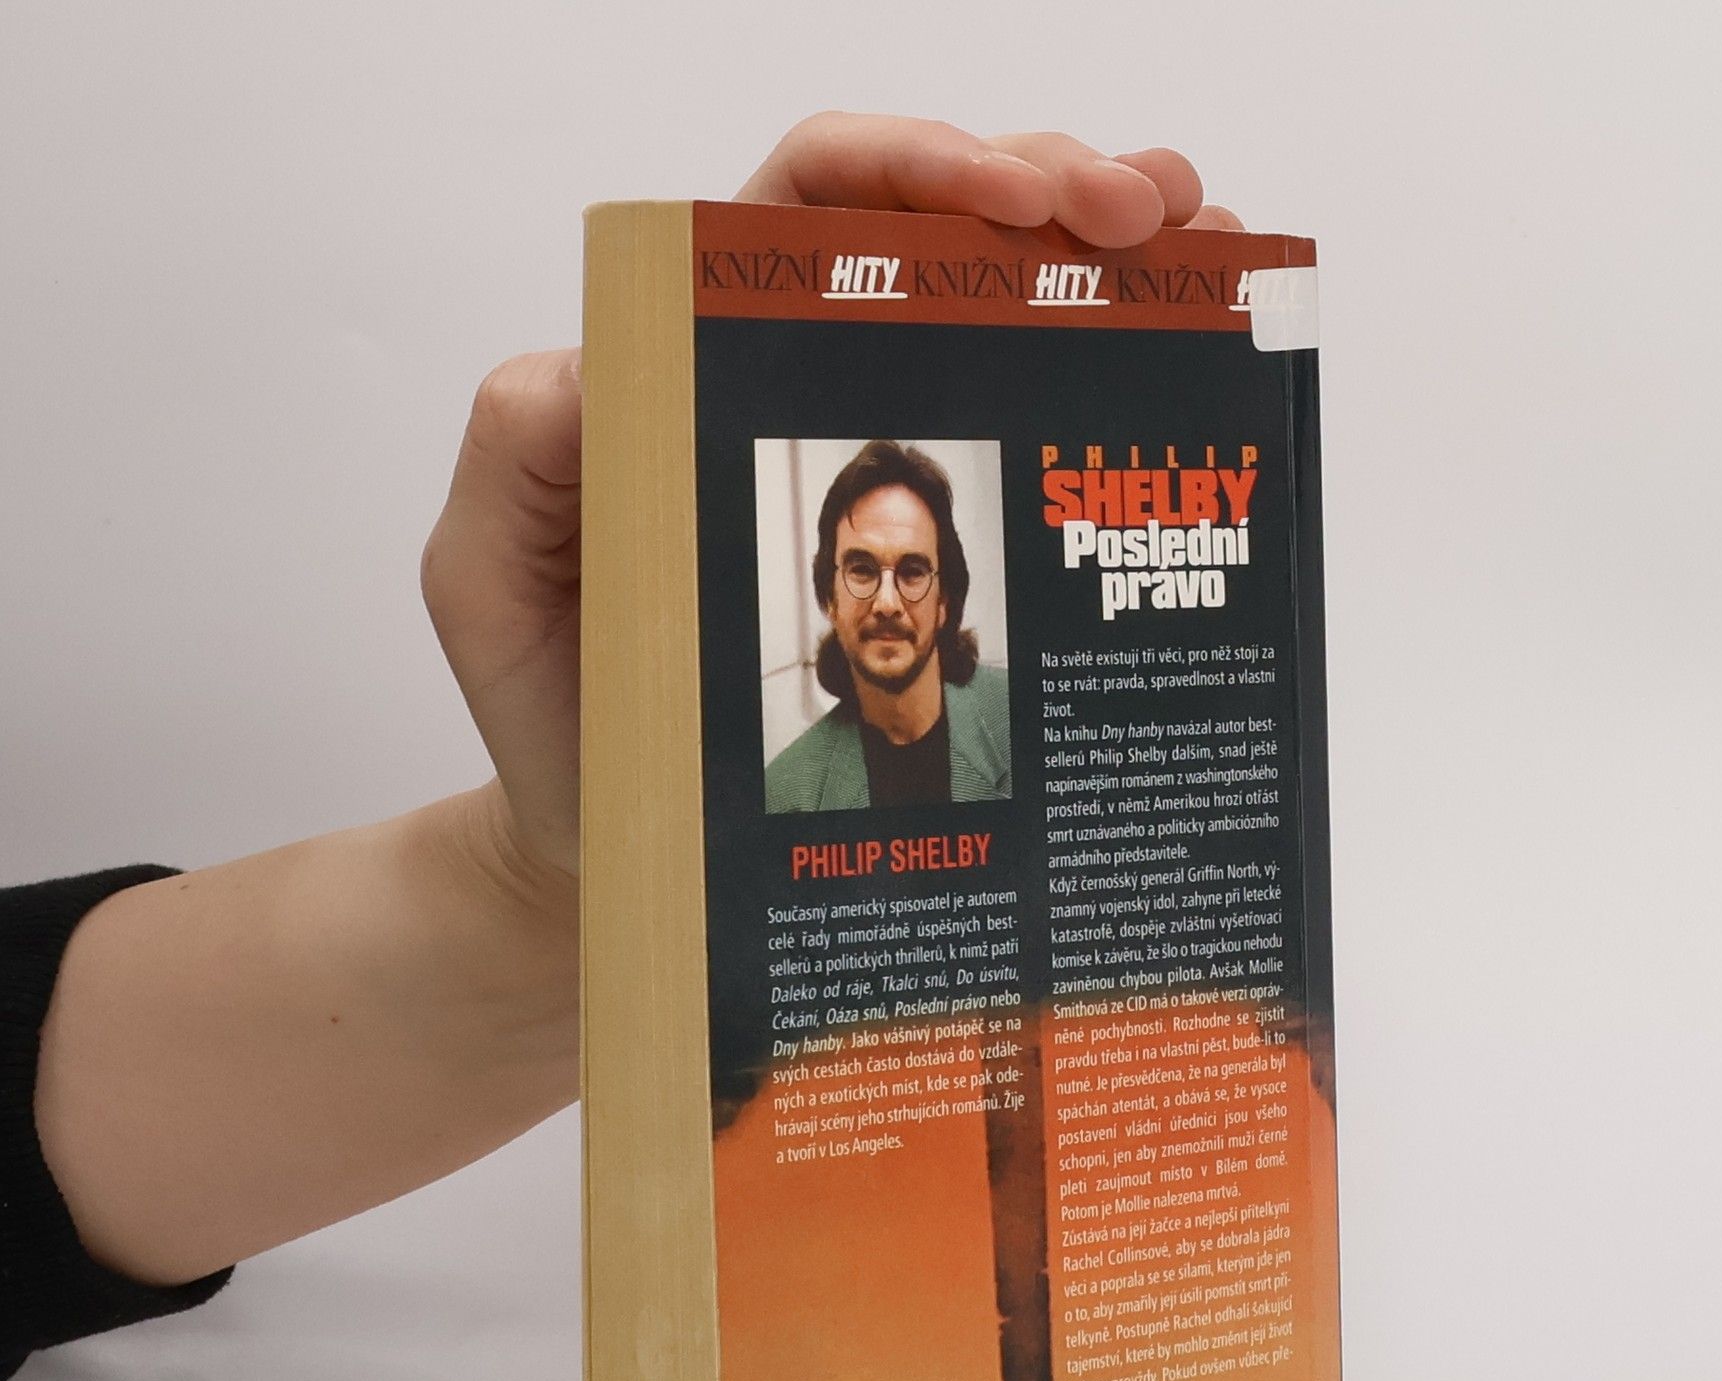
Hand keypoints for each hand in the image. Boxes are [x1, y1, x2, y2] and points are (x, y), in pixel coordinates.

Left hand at [418, 115, 1244, 899]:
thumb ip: (519, 455)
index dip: (910, 172)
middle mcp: (788, 383)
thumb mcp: (488, 577)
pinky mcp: (923, 541)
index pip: (804, 213)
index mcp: (693, 361)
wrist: (621, 830)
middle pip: (927, 230)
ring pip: (991, 306)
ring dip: (1099, 250)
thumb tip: (602, 360)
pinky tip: (1176, 347)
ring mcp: (865, 455)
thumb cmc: (559, 706)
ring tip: (1195, 240)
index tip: (1009, 202)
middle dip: (1043, 187)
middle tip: (1142, 214)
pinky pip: (1014, 435)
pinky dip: (1104, 370)